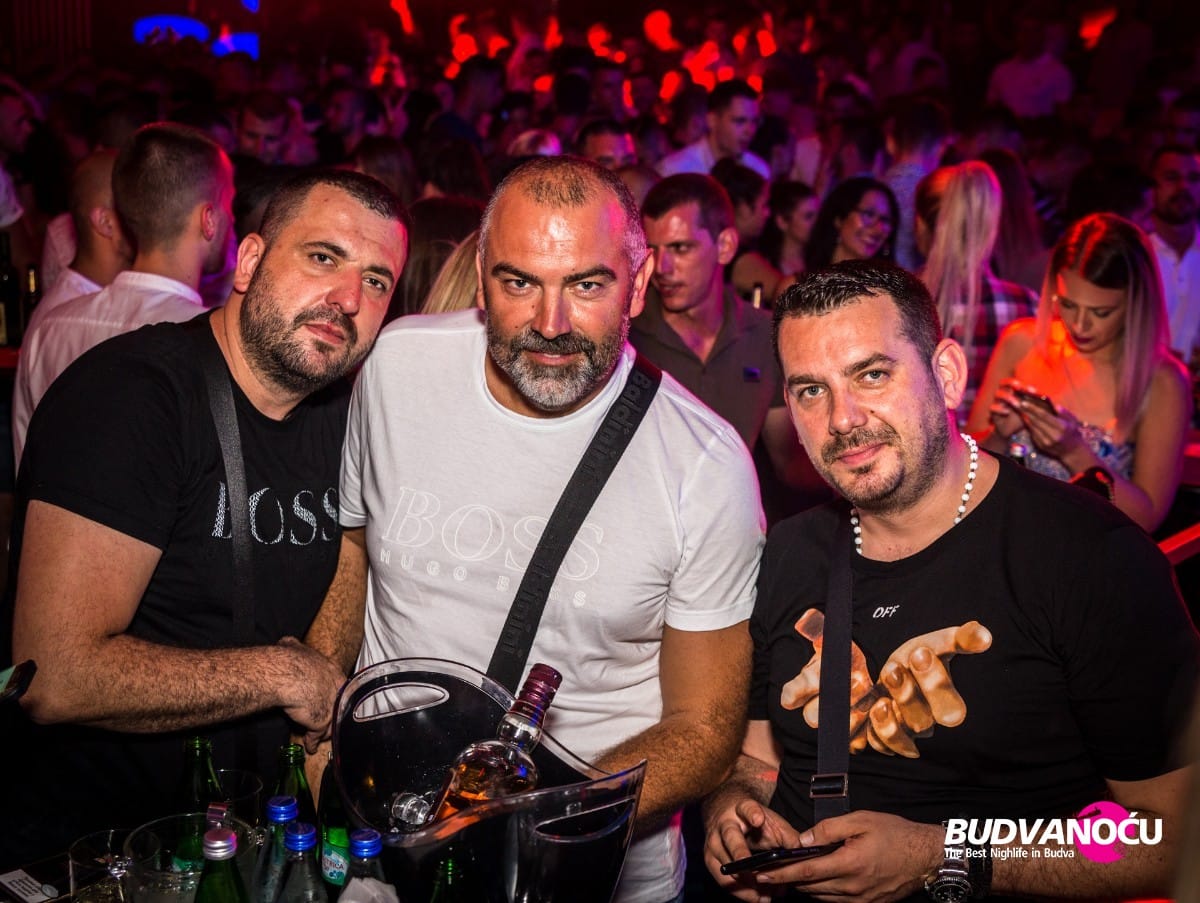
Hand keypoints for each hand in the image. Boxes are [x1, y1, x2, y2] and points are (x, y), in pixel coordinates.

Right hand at [275, 636, 345, 746]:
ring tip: (319, 735)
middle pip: (338, 704)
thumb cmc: (290, 660)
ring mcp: (331, 707)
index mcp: (332, 671)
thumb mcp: (293, 647)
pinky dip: (313, 742)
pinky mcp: (321, 722)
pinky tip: (310, 746)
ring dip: (326, 729)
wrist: (288, 674)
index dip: (330, 692)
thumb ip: (293, 647)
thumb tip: (286, 642)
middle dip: (333, 712)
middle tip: (326, 718)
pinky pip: (318, 735)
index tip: (325, 696)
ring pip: (332, 721)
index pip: (337, 684)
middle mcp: (336, 689)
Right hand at [704, 795, 805, 901]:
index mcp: (741, 809)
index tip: (758, 819)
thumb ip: (788, 835)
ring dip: (745, 883)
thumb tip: (803, 854)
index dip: (752, 813)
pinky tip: (758, 898)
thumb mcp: (772, 820)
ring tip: (765, 896)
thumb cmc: (752, 817)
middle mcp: (723, 824)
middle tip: (752, 873)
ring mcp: (713, 842)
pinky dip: (741, 892)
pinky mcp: (710, 859)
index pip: (746, 808)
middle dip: (739, 854)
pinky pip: (723, 881)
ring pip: (726, 865)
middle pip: (730, 838)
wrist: (726, 811)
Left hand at [751, 811, 942, 902]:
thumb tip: (803, 840)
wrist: (926, 857)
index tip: (761, 873)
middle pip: (810, 887)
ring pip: (821, 897)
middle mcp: (852, 888)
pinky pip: (836, 901)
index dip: (781, 873)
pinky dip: (821, 891)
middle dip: (787, 880)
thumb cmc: (895, 834)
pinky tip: (816, 880)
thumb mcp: (861, 821)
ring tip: (788, 874)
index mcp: (849, 865)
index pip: (805, 872)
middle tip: (768, 871)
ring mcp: (860, 900)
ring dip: (803, 886)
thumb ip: (828, 829)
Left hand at [779, 611, 991, 757]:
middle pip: (924, 723)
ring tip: (878, 699)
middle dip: (908, 696)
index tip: (919, 652)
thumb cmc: (914, 657)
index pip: (950, 705)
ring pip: (901, 739)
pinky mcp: (882, 739)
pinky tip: (866, 714)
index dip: (936, 683)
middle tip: (893, 668)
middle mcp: (926, 721)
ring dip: (888, 722)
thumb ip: (961, 639)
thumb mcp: (936, 643)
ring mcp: (904, 733)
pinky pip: (877, 746)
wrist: (887, 665)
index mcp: (944, 700)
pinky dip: (871, 733)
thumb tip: (984, 634)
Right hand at [990, 378, 1039, 439]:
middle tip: (1021, 388)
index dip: (1025, 385)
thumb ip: (1039, 406)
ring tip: (1017, 403)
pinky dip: (999, 408)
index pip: (1017, 382)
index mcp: (1014, 391)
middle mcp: (1005, 393)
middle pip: (1004, 382)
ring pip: (998, 394)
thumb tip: (1056, 406)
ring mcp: (997, 402)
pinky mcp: (992, 412)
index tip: (1034, 391)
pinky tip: (1007, 412)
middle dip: (1013, 384)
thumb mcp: (1032, 411)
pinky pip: (992, 407)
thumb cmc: (1023, 418)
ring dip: (1008, 397)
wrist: (1011, 431)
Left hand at [1014, 395, 1088, 464]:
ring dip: (1025, 417)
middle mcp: (1052, 436)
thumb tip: (1055, 405)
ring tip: (1019, 408)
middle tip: (1017, 403)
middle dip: (1025, 411)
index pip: (1043, 416)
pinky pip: (1032, 433)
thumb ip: (1064, 412)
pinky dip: (1028, 424)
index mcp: (1061, 427)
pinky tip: (1025, 417)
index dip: (1032, 408)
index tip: (1024, 401)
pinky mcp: (1040, 446)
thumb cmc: (1073, 432)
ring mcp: (1045, 442)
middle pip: (1035, 421)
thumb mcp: (1073, 421)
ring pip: (1031, 427)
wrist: (1072, 451)